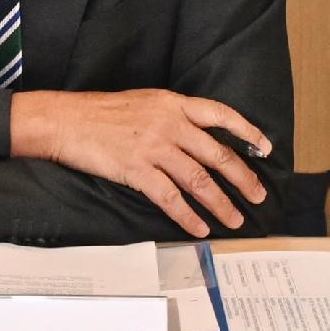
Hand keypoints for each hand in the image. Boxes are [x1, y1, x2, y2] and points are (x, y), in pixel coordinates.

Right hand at [9, 89, 271, 234]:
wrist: (64, 120)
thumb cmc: (98, 112)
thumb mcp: (142, 103)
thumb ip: (170, 116)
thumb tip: (195, 137)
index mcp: (171, 103)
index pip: (220, 114)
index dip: (246, 131)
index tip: (264, 147)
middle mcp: (168, 123)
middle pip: (217, 153)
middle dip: (242, 178)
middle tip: (257, 196)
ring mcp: (153, 147)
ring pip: (199, 179)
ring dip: (220, 203)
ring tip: (234, 220)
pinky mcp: (136, 169)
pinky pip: (170, 197)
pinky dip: (188, 215)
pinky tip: (199, 227)